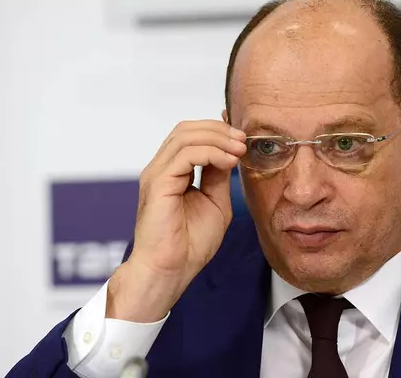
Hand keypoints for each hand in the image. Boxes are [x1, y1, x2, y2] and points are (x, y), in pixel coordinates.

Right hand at [106, 120, 246, 321]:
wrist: (172, 270)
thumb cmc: (190, 244)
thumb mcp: (215, 202)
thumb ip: (219, 177)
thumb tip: (230, 153)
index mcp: (173, 172)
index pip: (191, 136)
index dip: (217, 130)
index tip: (243, 137)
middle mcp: (161, 168)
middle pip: (187, 129)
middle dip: (219, 129)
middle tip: (243, 139)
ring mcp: (157, 174)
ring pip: (185, 136)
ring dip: (217, 138)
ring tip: (239, 149)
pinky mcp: (158, 183)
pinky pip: (184, 154)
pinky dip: (210, 152)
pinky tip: (228, 161)